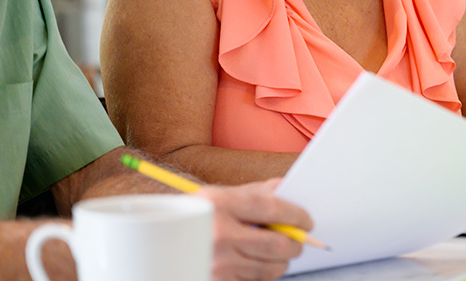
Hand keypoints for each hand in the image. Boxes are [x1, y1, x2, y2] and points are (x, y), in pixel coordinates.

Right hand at [195, 179, 312, 280]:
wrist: (158, 241)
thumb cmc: (194, 216)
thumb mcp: (220, 195)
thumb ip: (256, 193)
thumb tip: (288, 192)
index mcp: (219, 204)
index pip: (272, 209)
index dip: (296, 215)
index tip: (307, 220)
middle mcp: (218, 235)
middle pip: (276, 244)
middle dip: (295, 243)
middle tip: (298, 240)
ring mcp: (217, 263)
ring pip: (270, 268)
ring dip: (281, 261)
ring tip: (278, 252)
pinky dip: (263, 273)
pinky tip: (258, 263)